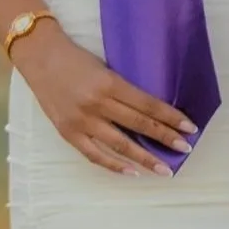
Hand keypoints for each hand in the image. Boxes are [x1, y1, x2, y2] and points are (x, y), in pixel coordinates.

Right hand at [14, 22, 195, 175]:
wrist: (39, 57)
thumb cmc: (75, 58)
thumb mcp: (105, 67)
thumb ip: (123, 89)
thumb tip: (152, 111)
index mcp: (109, 83)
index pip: (148, 105)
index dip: (171, 117)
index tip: (189, 127)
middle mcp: (97, 104)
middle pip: (139, 125)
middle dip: (165, 138)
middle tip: (185, 148)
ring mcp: (81, 121)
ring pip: (120, 145)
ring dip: (145, 158)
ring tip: (164, 169)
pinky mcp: (68, 133)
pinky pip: (95, 155)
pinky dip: (115, 165)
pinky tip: (132, 171)